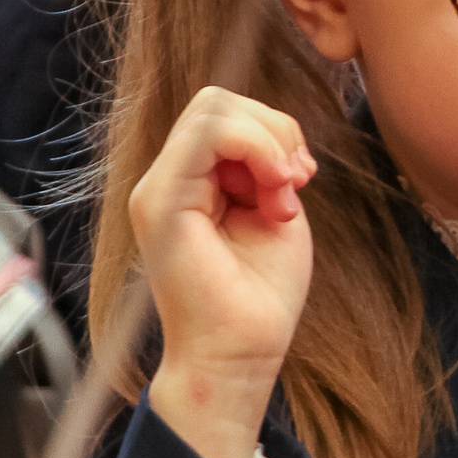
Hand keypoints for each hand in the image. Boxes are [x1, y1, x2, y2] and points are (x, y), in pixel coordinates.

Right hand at [133, 87, 316, 457]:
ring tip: (283, 197)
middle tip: (295, 182)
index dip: (273, 129)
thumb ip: (268, 168)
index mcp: (192, 183)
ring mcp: (157, 190)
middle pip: (218, 101)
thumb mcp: (274, 212)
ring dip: (268, 142)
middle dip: (273, 129)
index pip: (225, 114)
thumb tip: (276, 135)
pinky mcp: (159, 203)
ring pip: (213, 109)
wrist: (239, 356)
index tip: (300, 176)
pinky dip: (256, 147)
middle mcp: (167, 181)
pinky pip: (207, 134)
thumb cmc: (260, 296)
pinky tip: (275, 190)